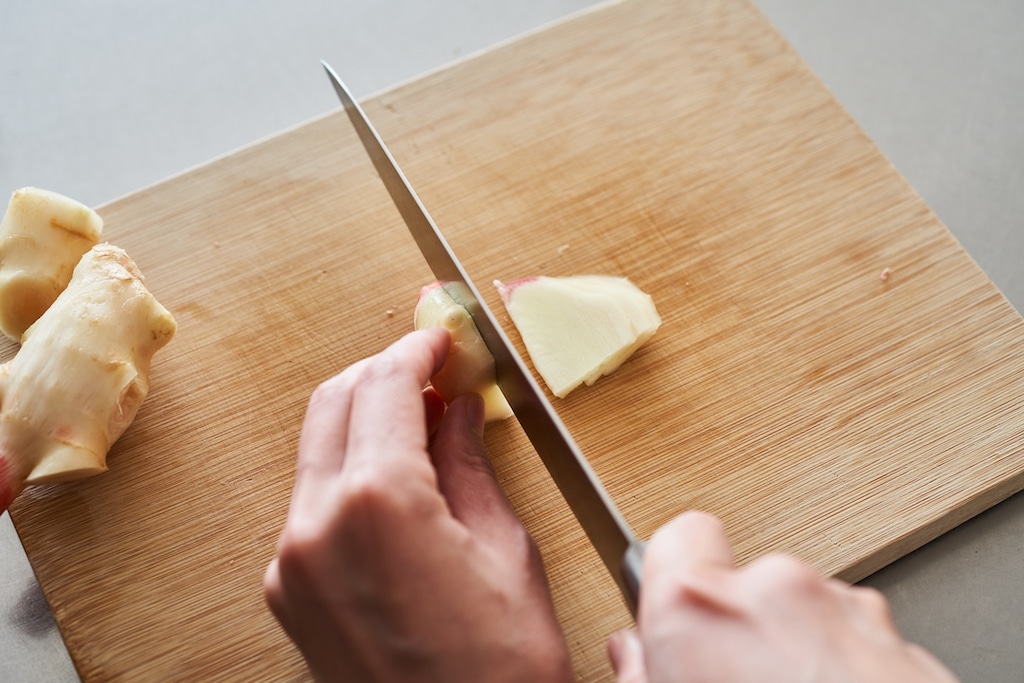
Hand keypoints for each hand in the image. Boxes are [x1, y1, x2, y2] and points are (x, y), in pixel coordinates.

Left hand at [264, 328, 572, 682]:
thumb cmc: (499, 672)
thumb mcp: (506, 552)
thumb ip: (472, 465)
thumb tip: (462, 412)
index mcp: (377, 504)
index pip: (385, 385)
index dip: (418, 350)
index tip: (441, 339)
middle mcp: (316, 525)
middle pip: (335, 402)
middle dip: (385, 373)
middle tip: (436, 372)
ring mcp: (292, 560)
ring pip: (318, 447)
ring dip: (366, 417)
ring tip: (426, 423)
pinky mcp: (289, 589)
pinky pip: (313, 497)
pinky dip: (350, 467)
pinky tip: (398, 475)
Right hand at [609, 511, 957, 682]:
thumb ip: (640, 677)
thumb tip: (634, 657)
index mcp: (702, 608)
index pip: (678, 538)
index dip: (673, 572)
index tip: (671, 609)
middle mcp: (779, 592)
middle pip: (745, 584)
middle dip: (741, 630)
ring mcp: (850, 615)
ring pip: (807, 613)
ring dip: (798, 653)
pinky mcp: (906, 647)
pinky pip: (858, 643)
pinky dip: (846, 674)